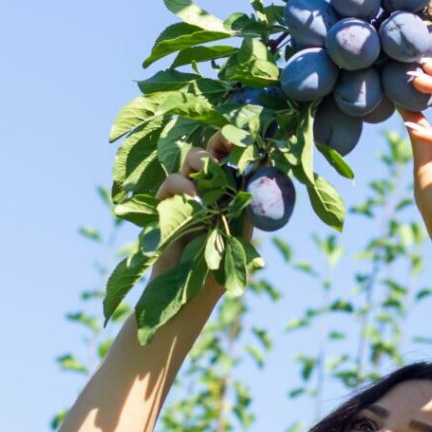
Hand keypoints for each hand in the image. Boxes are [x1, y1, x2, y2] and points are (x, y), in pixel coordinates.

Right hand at [150, 130, 249, 279]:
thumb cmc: (222, 268)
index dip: (239, 145)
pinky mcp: (167, 206)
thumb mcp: (242, 233)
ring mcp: (188, 196)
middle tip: (226, 145)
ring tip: (207, 175)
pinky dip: (181, 185)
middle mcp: (211, 190)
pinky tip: (193, 200)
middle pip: (213, 153)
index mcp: (233, 194)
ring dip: (200, 161)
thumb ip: (248, 205)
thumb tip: (263, 173)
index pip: (236, 161)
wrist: (191, 295)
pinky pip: (171, 183)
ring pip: (192, 160)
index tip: (247, 136)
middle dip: (219, 143)